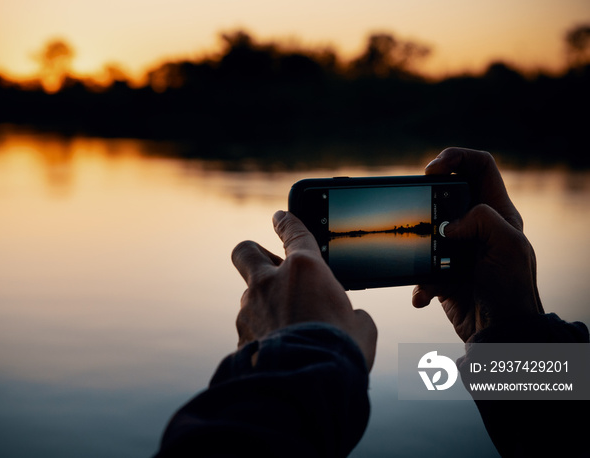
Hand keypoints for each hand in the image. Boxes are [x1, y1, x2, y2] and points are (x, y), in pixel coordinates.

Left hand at [232, 210, 376, 369]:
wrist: (306, 385)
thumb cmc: (341, 351)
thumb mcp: (360, 326)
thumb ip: (351, 313)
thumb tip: (350, 320)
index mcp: (305, 269)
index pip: (293, 232)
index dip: (287, 221)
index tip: (280, 217)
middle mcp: (270, 282)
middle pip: (246, 251)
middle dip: (254, 253)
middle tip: (268, 266)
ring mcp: (251, 309)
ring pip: (250, 297)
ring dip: (265, 305)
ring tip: (287, 328)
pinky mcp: (242, 335)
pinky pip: (250, 329)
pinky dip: (262, 335)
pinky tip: (278, 351)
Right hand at [412, 147, 543, 341]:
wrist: (499, 334)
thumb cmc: (513, 292)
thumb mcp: (509, 246)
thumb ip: (483, 220)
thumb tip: (449, 224)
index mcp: (498, 213)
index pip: (480, 167)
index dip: (456, 158)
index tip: (431, 170)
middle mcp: (477, 226)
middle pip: (446, 193)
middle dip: (427, 201)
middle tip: (416, 208)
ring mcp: (457, 249)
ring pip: (427, 230)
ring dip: (418, 247)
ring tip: (425, 263)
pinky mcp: (441, 272)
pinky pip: (420, 267)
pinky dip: (418, 282)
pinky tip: (425, 295)